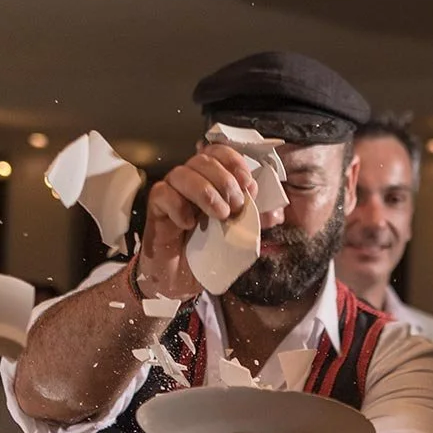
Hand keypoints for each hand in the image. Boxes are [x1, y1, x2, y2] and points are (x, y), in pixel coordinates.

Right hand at [136, 142, 274, 301]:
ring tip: (218, 216)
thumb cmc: (208, 254)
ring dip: (206, 192)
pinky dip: (179, 206)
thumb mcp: (238, 237)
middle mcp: (190, 182)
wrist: (181, 279)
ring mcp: (171, 192)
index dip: (234, 162)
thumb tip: (276, 213)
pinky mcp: (155, 208)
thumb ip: (255, 221)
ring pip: (183, 173)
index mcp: (210, 181)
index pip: (219, 153)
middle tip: (234, 207)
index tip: (248, 184)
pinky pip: (163, 193)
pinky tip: (189, 224)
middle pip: (203, 160)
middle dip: (225, 180)